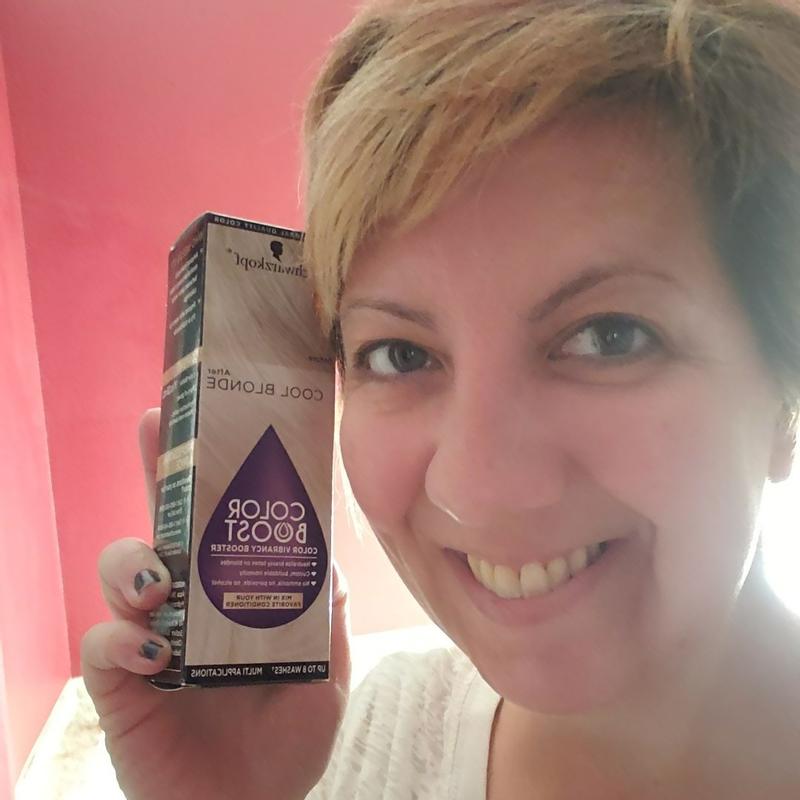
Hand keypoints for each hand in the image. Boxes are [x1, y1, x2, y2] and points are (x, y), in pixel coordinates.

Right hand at [80, 408, 350, 799]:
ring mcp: (151, 638)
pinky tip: (155, 653)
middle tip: (152, 426)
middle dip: (156, 468)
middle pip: (163, 520)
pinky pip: (104, 645)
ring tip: (160, 580)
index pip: (219, 521)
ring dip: (135, 562)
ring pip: (122, 569)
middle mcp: (187, 602)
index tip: (211, 418)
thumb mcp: (325, 671)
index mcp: (232, 592)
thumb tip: (332, 556)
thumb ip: (327, 614)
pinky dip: (121, 640)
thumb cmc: (287, 743)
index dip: (211, 471)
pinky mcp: (121, 685)